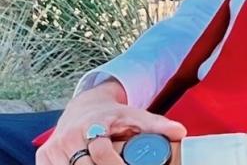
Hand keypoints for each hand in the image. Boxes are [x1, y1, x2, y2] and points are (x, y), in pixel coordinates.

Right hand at [36, 79, 185, 164]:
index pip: (101, 151)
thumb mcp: (134, 116)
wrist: (83, 108)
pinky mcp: (43, 157)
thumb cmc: (113, 115)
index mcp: (93, 124)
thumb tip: (181, 132)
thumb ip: (156, 125)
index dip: (114, 164)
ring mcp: (53, 148)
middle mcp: (70, 136)